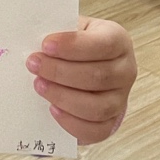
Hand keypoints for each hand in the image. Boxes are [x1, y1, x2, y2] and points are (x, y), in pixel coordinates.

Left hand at [27, 15, 136, 144]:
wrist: (86, 65)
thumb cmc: (75, 45)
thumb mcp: (71, 28)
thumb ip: (58, 31)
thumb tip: (33, 41)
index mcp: (118, 40)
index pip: (103, 44)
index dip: (73, 46)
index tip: (46, 45)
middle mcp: (125, 71)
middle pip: (98, 76)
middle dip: (60, 72)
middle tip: (34, 65)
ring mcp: (120, 99)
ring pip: (97, 107)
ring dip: (63, 97)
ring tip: (39, 85)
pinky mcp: (111, 122)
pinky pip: (95, 131)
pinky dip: (72, 122)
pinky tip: (52, 108)